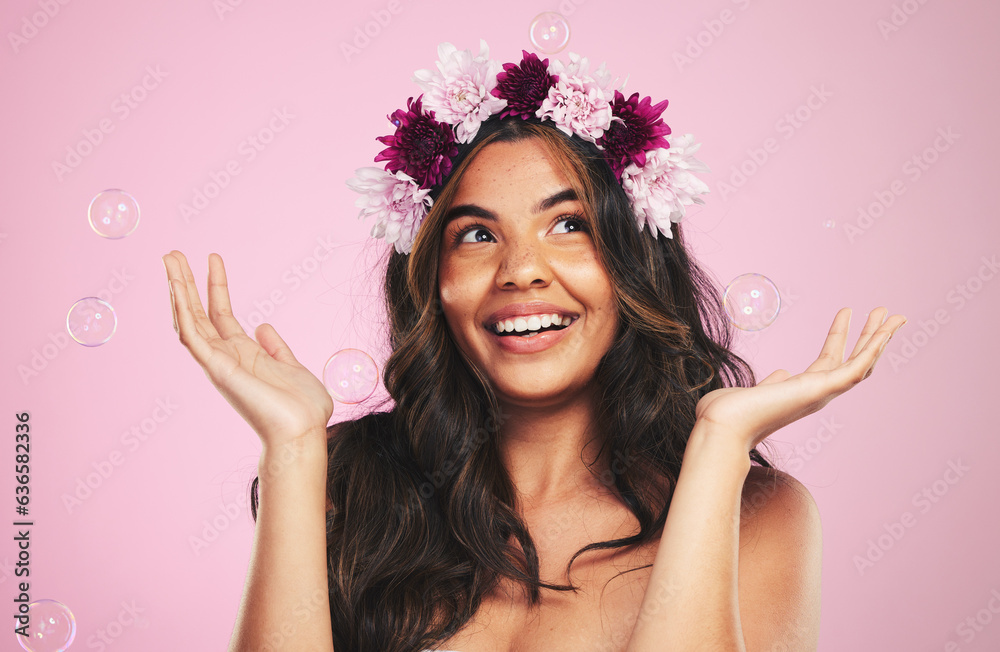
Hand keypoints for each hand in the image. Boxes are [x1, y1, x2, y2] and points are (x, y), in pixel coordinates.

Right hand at [162, 251, 333, 448]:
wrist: (303, 432)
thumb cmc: (301, 408)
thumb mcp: (292, 367)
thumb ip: (276, 347)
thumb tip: (263, 326)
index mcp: (243, 354)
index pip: (220, 314)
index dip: (215, 285)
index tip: (213, 258)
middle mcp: (226, 357)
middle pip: (197, 312)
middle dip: (185, 282)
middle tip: (172, 253)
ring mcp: (219, 363)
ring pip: (188, 320)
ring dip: (177, 290)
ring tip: (169, 259)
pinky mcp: (218, 370)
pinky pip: (193, 338)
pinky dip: (182, 313)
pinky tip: (176, 290)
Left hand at [694, 307, 906, 453]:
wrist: (721, 427)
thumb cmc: (728, 414)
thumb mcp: (756, 391)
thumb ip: (773, 383)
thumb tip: (782, 373)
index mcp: (801, 391)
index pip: (829, 361)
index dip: (840, 336)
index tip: (847, 312)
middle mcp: (816, 395)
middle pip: (852, 362)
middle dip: (869, 337)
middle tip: (884, 312)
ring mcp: (821, 393)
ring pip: (861, 365)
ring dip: (879, 340)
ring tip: (893, 315)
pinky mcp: (820, 390)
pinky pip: (855, 369)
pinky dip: (872, 350)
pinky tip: (884, 332)